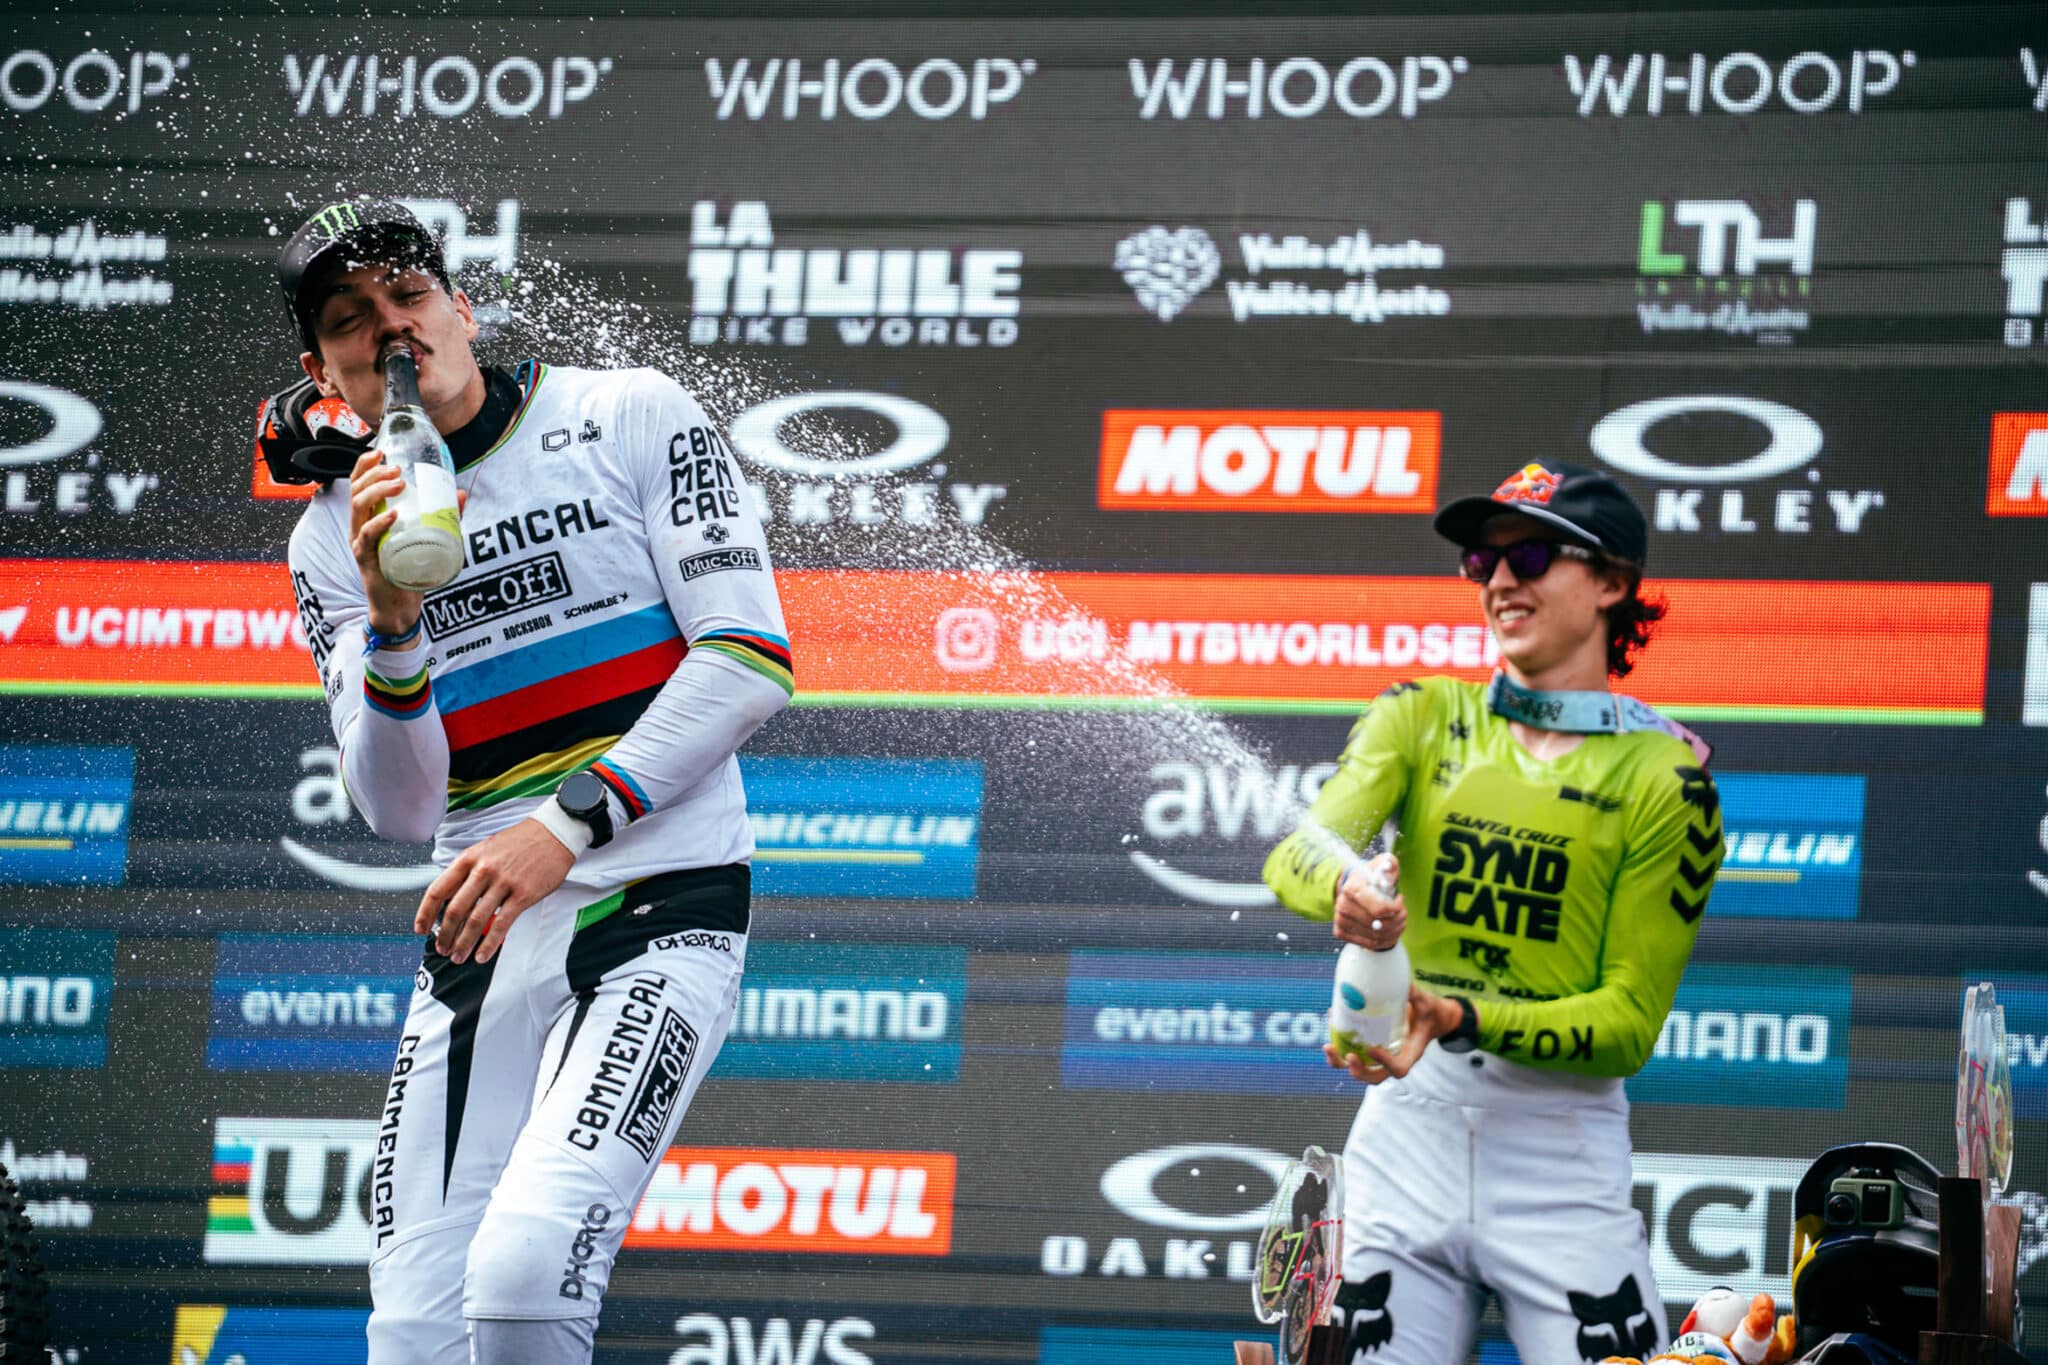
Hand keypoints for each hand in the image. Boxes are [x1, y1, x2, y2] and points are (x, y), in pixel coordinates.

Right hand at [348, 450, 467, 636]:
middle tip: (397, 469)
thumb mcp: (425, 537)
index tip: (380, 451)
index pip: (358, 484)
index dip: (364, 465)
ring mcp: (360, 542)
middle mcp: (359, 526)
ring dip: (376, 491)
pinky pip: (367, 536)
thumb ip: (442, 516)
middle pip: (357, 490)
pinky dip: (380, 523)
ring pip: (359, 508)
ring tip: (398, 484)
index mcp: (368, 517)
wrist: (399, 606)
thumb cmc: (408, 570)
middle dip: (374, 474)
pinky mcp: (366, 559)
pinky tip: (393, 515)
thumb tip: (460, 492)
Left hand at [415, 818, 574, 963]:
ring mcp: (503, 883)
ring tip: (459, 957)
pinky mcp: (523, 895)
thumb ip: (469, 871)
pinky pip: (501, 925)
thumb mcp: (486, 849)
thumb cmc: (520, 842)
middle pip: (454, 911)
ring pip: (475, 921)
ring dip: (463, 944)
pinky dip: (488, 944)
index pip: (438, 890)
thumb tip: (453, 900)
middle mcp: (482, 871)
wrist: (553, 833)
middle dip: (445, 935)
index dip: (425, 914)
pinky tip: (482, 956)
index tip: (420, 929)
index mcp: (469, 859)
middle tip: (443, 949)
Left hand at [1323, 987, 1462, 1084]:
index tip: (1372, 1049)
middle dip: (1358, 1070)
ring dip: (1341, 1062)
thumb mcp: (1427, 1003)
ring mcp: (1381, 1056)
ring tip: (1328, 1047)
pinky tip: (1331, 1022)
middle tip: (1348, 1056)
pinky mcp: (1371, 1047)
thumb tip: (1406, 985)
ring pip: (1359, 1069)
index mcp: (1412, 1052)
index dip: (1385, 1063)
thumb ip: (1416, 996)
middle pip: (1374, 1076)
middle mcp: (1395, 1058)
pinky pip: (1353, 1052)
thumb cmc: (1430, 1012)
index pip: (1399, 1068)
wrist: (1431, 1018)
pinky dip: (1339, 1043)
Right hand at [1334, 853, 1404, 949]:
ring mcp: (1340, 920)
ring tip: (1398, 920)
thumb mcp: (1382, 865)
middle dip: (1398, 919)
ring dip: (1395, 930)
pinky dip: (1385, 940)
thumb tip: (1390, 872)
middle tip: (1403, 912)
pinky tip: (1389, 929)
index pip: (1380, 909)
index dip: (1396, 908)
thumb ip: (1389, 863)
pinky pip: (1370, 944)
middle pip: (1380, 925)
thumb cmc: (1370, 877)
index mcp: (1352, 888)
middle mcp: (1343, 905)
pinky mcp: (1340, 932)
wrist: (1351, 887)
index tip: (1400, 900)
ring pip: (1377, 937)